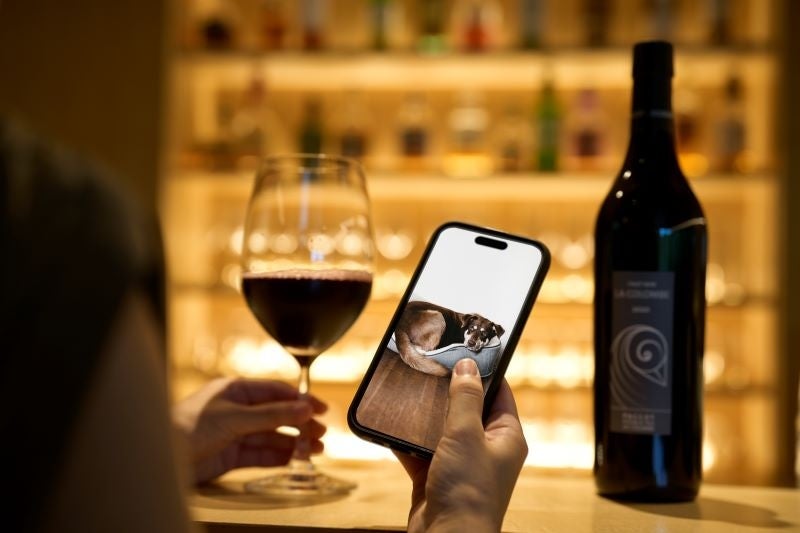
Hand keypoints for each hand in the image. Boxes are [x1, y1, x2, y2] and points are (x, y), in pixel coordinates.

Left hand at [172, 377, 326, 484]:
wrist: (159, 458)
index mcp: (237, 389)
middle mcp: (237, 409)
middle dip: (300, 424)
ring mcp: (234, 433)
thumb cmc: (188, 426)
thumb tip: (304, 409)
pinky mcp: (230, 455)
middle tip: (321, 433)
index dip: (300, 400)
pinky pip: (260, 454)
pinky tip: (294, 459)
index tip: (321, 409)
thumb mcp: (235, 417)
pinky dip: (278, 457)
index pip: (276, 392)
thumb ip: (272, 415)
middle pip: (277, 415)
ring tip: (315, 450)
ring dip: (293, 442)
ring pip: (271, 436)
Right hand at [395, 358, 527, 532]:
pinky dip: (405, 442)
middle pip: (467, 410)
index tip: (466, 350)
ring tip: (408, 391)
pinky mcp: (436, 479)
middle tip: (429, 367)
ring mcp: (461, 465)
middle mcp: (487, 450)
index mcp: (506, 437)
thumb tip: (468, 366)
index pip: (499, 393)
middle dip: (447, 391)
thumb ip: (465, 398)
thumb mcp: (466, 434)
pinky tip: (390, 426)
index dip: (484, 371)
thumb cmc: (468, 491)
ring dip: (424, 416)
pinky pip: (420, 452)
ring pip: (441, 430)